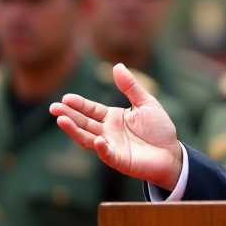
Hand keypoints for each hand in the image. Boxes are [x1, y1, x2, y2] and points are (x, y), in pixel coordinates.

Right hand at [50, 63, 182, 190]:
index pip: (91, 109)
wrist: (172, 153)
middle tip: (54, 108)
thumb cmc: (159, 129)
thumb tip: (117, 65)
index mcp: (113, 117)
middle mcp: (108, 132)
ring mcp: (111, 146)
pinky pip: (107, 154)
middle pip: (84, 123)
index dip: (79, 104)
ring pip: (88, 139)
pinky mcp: (119, 160)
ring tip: (62, 120)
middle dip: (69, 115)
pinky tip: (97, 140)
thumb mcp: (146, 103)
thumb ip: (131, 86)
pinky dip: (101, 148)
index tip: (66, 98)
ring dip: (75, 130)